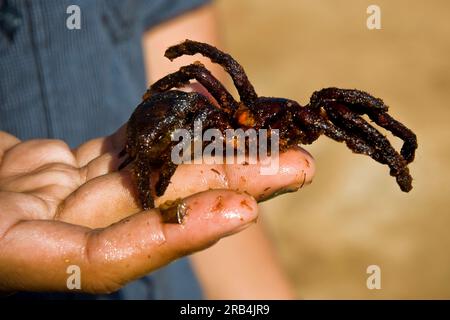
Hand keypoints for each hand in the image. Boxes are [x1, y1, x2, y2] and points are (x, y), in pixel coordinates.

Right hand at [0, 127, 313, 292]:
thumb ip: (17, 235)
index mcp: (26, 258)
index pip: (111, 255)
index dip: (174, 232)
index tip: (240, 211)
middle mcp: (62, 231)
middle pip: (158, 205)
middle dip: (230, 184)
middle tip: (297, 166)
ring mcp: (70, 198)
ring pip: (156, 172)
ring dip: (218, 156)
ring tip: (277, 142)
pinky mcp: (71, 171)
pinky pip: (131, 151)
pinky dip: (170, 137)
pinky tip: (216, 126)